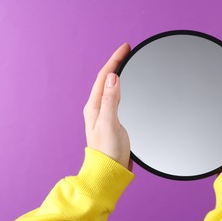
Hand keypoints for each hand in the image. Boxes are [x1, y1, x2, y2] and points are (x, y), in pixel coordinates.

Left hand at [83, 43, 132, 169]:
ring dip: (118, 72)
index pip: (104, 76)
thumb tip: (112, 78)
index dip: (115, 60)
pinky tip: (126, 86)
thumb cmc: (108, 152)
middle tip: (127, 50)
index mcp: (94, 106)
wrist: (109, 172)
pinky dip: (121, 86)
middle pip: (106, 79)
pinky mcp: (113, 120)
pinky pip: (116, 96)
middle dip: (116, 62)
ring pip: (111, 87)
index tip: (125, 47)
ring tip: (125, 62)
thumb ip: (110, 100)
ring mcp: (105, 114)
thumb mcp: (109, 124)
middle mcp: (97, 108)